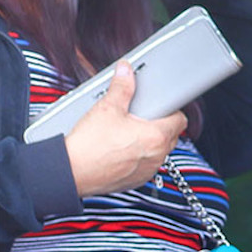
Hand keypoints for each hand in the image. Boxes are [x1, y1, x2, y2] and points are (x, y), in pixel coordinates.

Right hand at [65, 63, 187, 196]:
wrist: (71, 171)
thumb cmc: (89, 144)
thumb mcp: (107, 108)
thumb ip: (121, 87)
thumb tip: (126, 71)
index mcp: (156, 136)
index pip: (180, 120)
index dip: (172, 110)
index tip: (162, 106)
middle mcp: (157, 156)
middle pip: (171, 136)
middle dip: (159, 125)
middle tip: (140, 117)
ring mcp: (148, 170)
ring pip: (158, 152)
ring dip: (149, 142)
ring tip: (127, 133)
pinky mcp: (136, 180)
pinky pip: (146, 165)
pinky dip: (138, 157)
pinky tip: (120, 149)